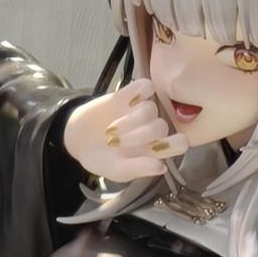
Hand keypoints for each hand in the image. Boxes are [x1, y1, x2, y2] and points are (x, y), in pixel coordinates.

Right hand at [63, 79, 188, 183]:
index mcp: (155, 149)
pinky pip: (146, 85)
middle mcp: (152, 128)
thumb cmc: (101, 159)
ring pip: (150, 109)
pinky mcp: (129, 94)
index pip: (179, 143)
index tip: (155, 149)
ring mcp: (141, 109)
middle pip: (161, 127)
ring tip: (111, 130)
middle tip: (116, 143)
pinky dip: (139, 92)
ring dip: (131, 121)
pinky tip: (125, 102)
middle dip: (139, 136)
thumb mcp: (116, 170)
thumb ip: (138, 169)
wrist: (77, 140)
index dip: (174, 144)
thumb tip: (162, 167)